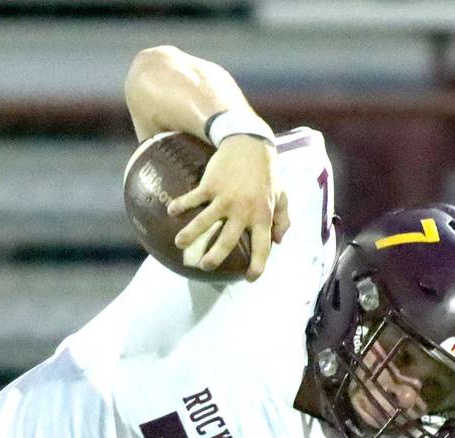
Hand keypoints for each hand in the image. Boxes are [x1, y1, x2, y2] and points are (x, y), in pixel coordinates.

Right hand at [169, 135, 289, 280]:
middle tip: (204, 266)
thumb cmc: (266, 172)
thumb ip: (283, 218)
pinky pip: (192, 198)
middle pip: (226, 241)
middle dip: (214, 258)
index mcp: (262, 214)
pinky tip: (172, 211)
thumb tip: (280, 241)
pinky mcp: (210, 185)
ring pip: (204, 222)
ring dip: (190, 235)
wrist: (250, 143)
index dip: (258, 265)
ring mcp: (225, 197)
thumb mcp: (281, 194)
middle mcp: (243, 210)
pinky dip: (180, 205)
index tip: (250, 278)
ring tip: (180, 243)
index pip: (262, 246)